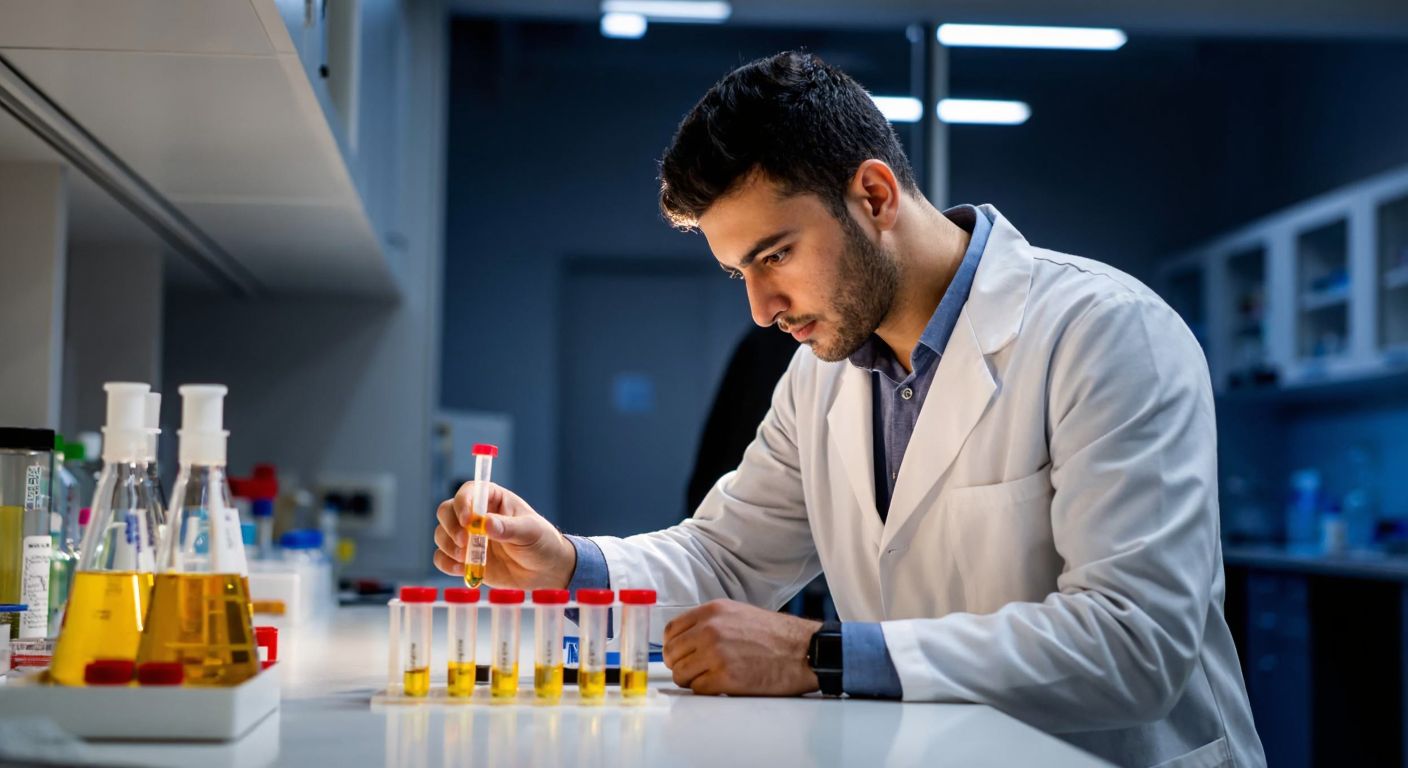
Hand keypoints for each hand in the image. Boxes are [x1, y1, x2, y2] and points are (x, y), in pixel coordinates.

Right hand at [432, 481, 576, 589]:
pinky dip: (446, 563)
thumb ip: (508, 528)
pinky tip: (461, 569)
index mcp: (493, 499)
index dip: (463, 503)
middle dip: (450, 526)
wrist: (545, 571)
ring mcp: (469, 537)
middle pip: (446, 511)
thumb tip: (486, 523)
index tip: (467, 520)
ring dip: (448, 545)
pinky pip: (443, 557)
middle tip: (465, 541)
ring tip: (466, 557)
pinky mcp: (465, 558)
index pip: (469, 491)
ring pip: (442, 534)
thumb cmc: (542, 542)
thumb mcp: (530, 532)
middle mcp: (476, 516)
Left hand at [662, 599, 821, 695]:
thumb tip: (685, 640)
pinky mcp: (725, 678)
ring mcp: (715, 654)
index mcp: (712, 611)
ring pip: (680, 674)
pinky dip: (707, 690)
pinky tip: (723, 685)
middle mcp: (709, 630)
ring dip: (692, 680)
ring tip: (712, 678)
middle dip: (681, 665)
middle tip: (697, 671)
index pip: (671, 631)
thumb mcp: (738, 613)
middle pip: (672, 654)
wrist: (803, 651)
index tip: (680, 654)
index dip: (673, 647)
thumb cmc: (775, 635)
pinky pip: (697, 689)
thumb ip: (709, 623)